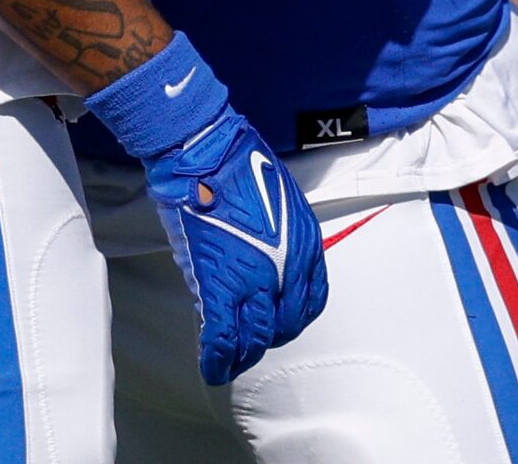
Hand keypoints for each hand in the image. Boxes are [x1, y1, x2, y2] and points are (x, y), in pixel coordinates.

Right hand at [83, 33, 329, 384]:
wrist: (208, 149)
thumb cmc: (238, 159)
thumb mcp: (279, 196)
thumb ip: (278, 231)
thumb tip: (264, 249)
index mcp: (305, 243)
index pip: (309, 301)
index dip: (292, 318)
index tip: (276, 322)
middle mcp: (287, 267)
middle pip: (284, 325)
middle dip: (267, 339)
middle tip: (249, 343)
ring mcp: (254, 279)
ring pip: (255, 337)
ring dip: (243, 354)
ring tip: (231, 361)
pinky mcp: (220, 284)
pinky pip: (222, 336)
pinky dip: (218, 358)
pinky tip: (212, 369)